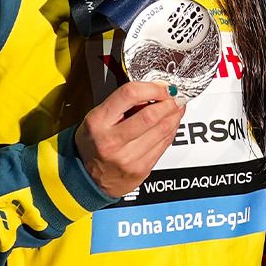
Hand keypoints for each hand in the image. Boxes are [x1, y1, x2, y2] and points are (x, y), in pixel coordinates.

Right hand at [75, 81, 185, 196]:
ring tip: (177, 107)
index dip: (153, 88)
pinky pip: (164, 145)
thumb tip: (156, 91)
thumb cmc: (94, 144)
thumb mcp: (99, 117)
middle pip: (150, 115)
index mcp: (98, 122)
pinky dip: (172, 130)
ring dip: (175, 115)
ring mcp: (127, 158)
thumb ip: (124, 103)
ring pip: (162, 130)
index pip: (130, 94)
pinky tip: (172, 123)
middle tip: (177, 96)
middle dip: (170, 103)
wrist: (88, 179)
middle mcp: (111, 141)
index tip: (164, 86)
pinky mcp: (140, 169)